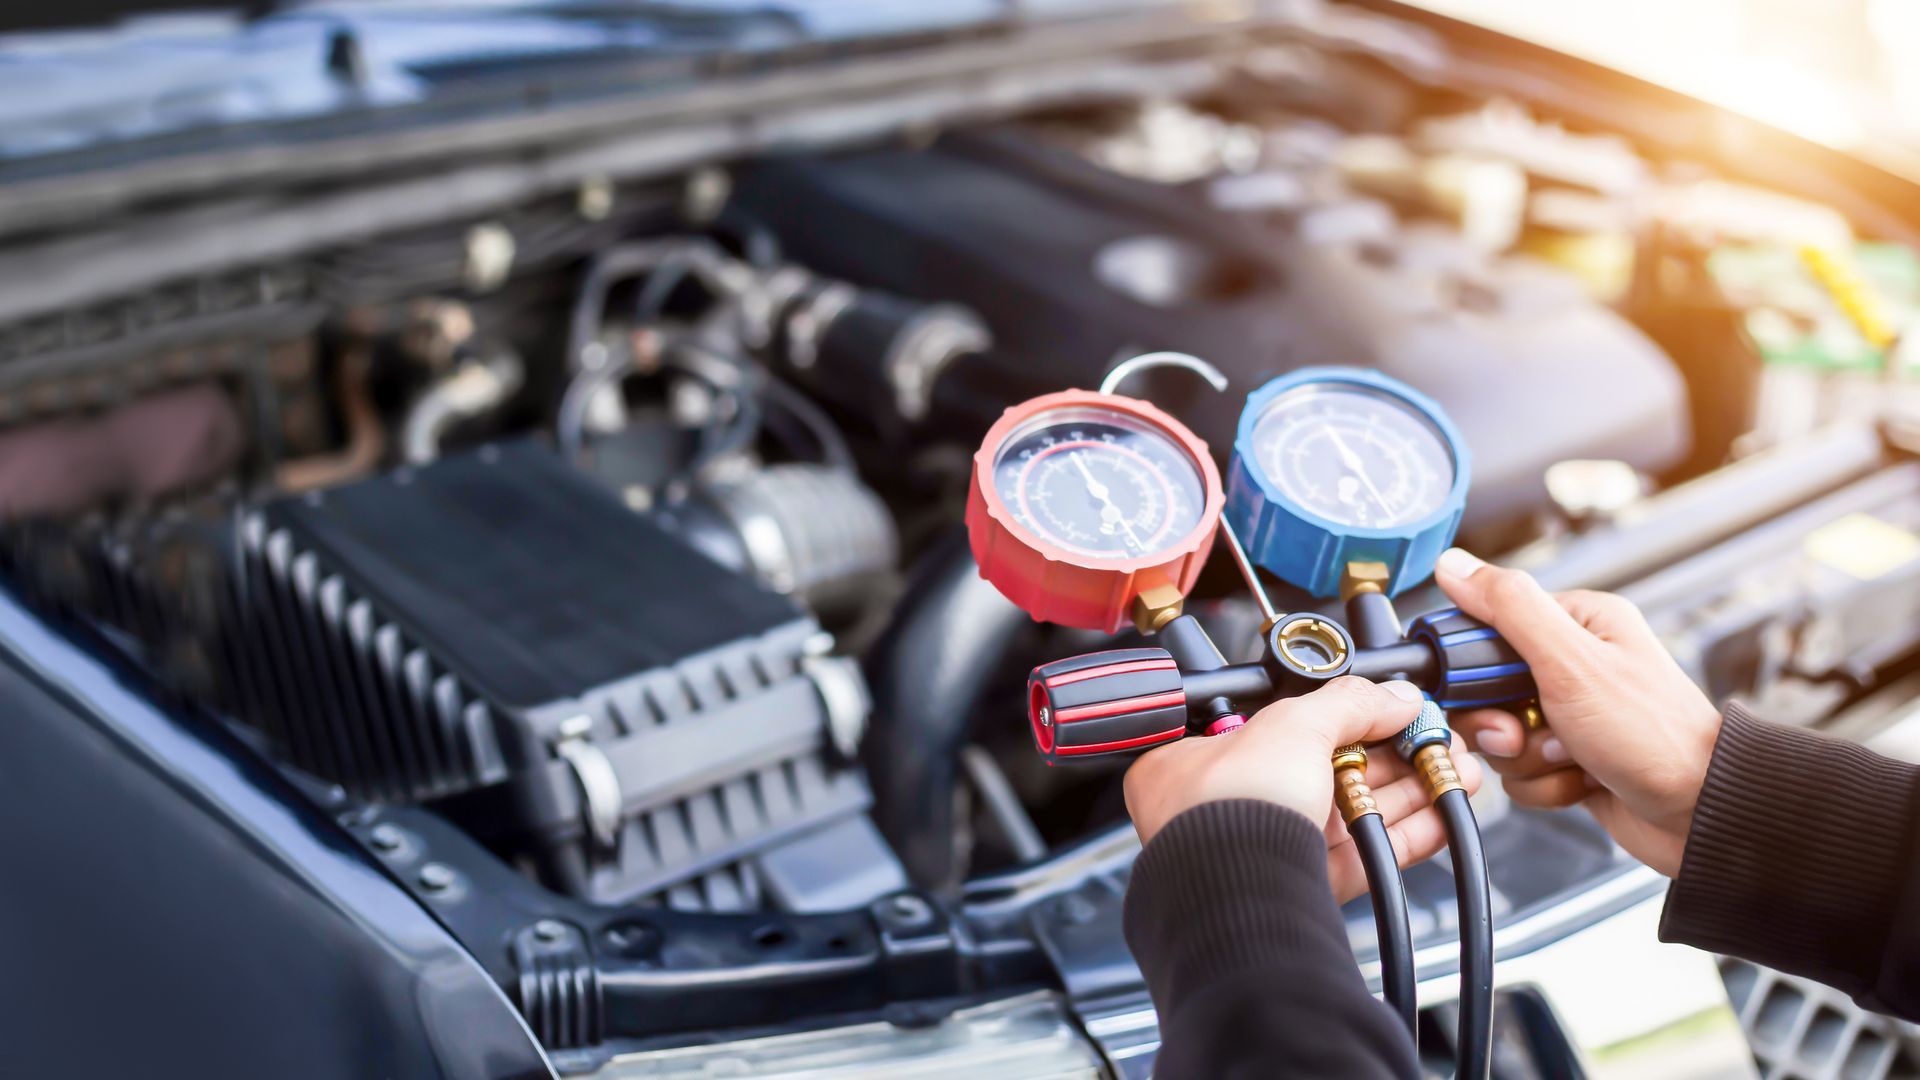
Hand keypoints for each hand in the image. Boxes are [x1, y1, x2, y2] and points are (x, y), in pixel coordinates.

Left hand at [1124, 676, 1484, 902]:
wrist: (1235, 893)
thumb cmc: (1229, 808)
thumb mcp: (1292, 726)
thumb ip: (1349, 705)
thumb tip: (1397, 697)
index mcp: (1206, 759)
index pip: (1286, 728)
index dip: (1345, 717)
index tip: (1394, 711)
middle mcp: (1235, 804)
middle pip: (1329, 770)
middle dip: (1395, 754)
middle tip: (1439, 741)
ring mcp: (1274, 847)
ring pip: (1355, 813)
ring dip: (1413, 790)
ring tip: (1459, 772)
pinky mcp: (1309, 888)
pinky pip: (1367, 856)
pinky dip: (1410, 834)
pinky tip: (1444, 814)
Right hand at [1434, 548, 1721, 875]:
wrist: (1700, 813)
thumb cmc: (1656, 735)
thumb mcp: (1572, 662)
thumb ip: (1510, 609)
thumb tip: (1454, 566)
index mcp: (1579, 623)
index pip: (1489, 627)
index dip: (1473, 666)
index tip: (1481, 690)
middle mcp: (1574, 666)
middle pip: (1486, 690)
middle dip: (1500, 724)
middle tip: (1522, 733)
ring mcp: (1570, 716)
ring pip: (1500, 737)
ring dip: (1526, 759)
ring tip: (1569, 758)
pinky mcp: (1569, 759)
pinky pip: (1521, 772)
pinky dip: (1543, 785)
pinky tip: (1579, 782)